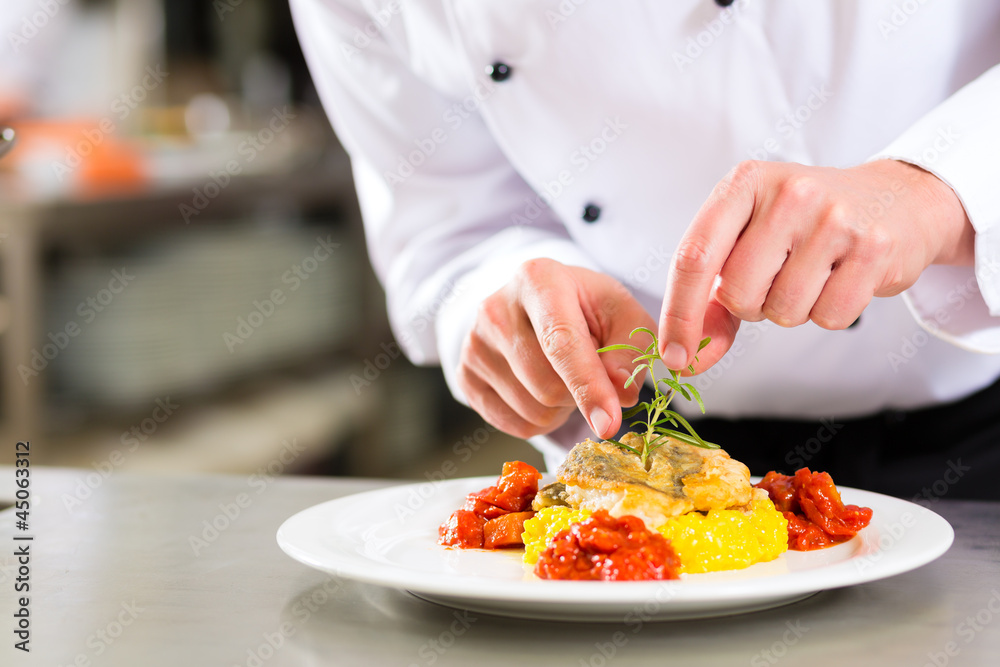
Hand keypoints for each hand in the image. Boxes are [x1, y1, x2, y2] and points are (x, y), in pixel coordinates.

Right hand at [457, 259, 654, 439]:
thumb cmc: (585, 306)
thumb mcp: (620, 312)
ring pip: (532, 410)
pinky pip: (513, 424)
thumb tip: (622, 394)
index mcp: (538, 280)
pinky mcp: (464, 375)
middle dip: (579, 394)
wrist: (536, 303)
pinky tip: (541, 390)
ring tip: (562, 376)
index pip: (561, 343)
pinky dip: (539, 420)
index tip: (609, 423)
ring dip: (562, 408)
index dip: (588, 387)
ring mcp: (473, 344)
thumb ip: (631, 349)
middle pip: (547, 386)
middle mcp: (496, 308)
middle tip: (586, 371)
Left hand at [657, 159, 973, 370]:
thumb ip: (710, 299)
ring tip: (812, 274)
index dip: (679, 315)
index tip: (672, 357)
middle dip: (750, 306)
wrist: (896, 200)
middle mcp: (787, 193)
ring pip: (783, 310)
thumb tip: (684, 360)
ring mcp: (834, 217)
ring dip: (791, 310)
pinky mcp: (875, 247)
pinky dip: (830, 313)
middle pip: (738, 293)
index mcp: (743, 184)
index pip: (694, 257)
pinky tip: (842, 278)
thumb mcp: (749, 241)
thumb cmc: (805, 226)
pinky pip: (830, 317)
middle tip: (776, 278)